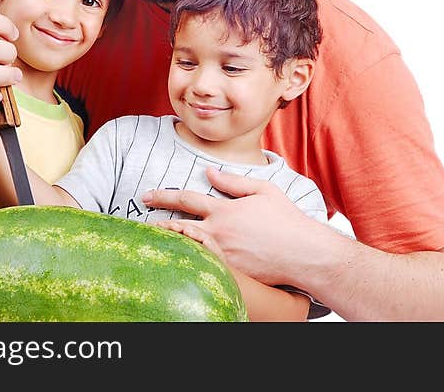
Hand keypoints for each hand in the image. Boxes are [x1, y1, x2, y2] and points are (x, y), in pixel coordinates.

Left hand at [148, 167, 317, 285]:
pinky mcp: (229, 272)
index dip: (163, 195)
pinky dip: (190, 260)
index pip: (186, 199)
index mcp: (225, 210)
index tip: (147, 195)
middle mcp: (219, 232)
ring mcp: (223, 255)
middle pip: (178, 226)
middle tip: (140, 222)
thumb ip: (232, 181)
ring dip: (170, 244)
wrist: (303, 252)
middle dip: (157, 223)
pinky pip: (204, 265)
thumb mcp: (262, 190)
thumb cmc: (286, 219)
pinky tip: (180, 260)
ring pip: (188, 248)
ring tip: (154, 241)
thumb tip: (209, 171)